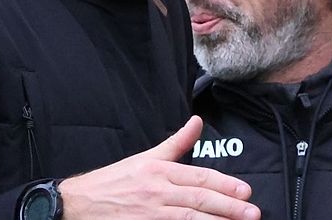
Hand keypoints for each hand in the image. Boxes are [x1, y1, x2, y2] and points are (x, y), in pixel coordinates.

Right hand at [58, 116, 259, 219]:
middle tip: (252, 213)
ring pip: (190, 219)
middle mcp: (157, 192)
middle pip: (199, 200)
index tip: (246, 192)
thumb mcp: (146, 157)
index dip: (225, 185)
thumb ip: (176, 143)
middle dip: (229, 207)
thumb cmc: (114, 181)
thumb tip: (198, 121)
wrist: (79, 204)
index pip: (199, 178)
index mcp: (159, 170)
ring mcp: (150, 214)